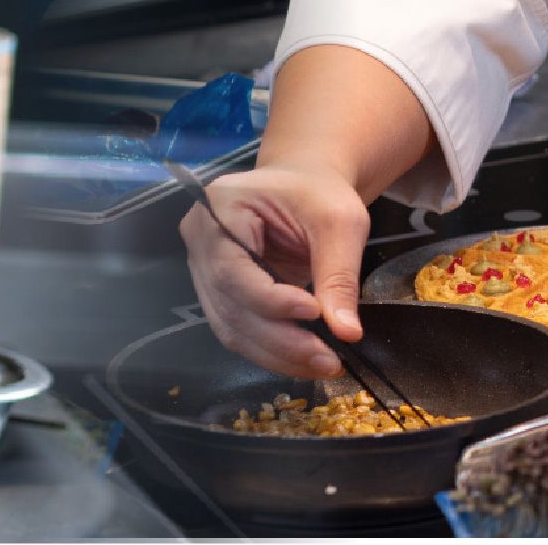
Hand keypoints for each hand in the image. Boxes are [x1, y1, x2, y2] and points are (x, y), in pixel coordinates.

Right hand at [180, 163, 371, 378]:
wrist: (305, 184)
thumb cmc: (319, 192)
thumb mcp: (339, 222)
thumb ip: (339, 275)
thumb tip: (346, 331)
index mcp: (220, 207)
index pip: (231, 268)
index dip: (270, 300)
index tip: (315, 313)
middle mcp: (200, 239)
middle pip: (229, 304)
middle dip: (280, 339)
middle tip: (327, 359)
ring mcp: (204, 268)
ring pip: (231, 326)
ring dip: (276, 353)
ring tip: (322, 364)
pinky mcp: (219, 291)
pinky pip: (238, 329)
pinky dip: (271, 349)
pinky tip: (303, 359)